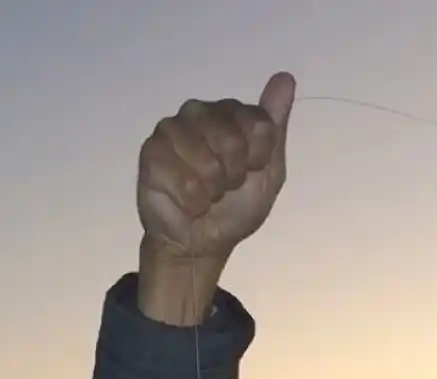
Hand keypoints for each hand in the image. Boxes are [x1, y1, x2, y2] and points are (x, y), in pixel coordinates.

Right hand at [137, 73, 294, 264]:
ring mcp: (171, 130)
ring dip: (212, 190)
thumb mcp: (269, 172)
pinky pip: (182, 178)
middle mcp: (198, 112)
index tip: (249, 172)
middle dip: (233, 174)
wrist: (202, 243)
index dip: (258, 157)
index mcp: (229, 114)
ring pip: (205, 159)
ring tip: (205, 194)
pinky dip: (192, 201)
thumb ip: (275, 128)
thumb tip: (286, 77)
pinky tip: (187, 203)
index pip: (258, 122)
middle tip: (224, 187)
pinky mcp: (151, 153)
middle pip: (230, 137)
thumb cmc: (234, 208)